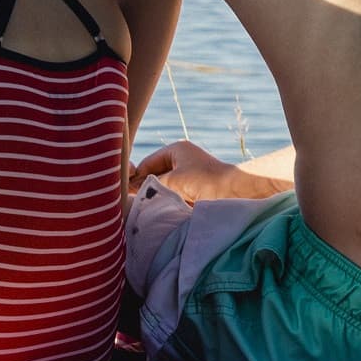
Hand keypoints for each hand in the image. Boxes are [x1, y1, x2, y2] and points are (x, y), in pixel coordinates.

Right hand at [132, 140, 278, 203]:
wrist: (236, 193)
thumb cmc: (205, 181)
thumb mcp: (172, 182)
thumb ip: (150, 186)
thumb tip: (130, 192)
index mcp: (177, 150)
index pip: (148, 162)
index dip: (136, 177)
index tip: (124, 192)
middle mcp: (183, 158)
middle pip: (155, 174)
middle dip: (146, 187)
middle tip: (131, 202)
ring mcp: (190, 173)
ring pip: (165, 186)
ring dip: (157, 196)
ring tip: (144, 208)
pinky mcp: (196, 188)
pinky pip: (175, 194)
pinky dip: (168, 201)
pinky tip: (160, 211)